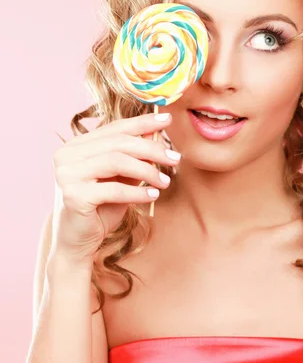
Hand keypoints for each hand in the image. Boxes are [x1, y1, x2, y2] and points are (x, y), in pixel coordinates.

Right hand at [48, 112, 179, 267]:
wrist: (78, 242)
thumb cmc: (101, 208)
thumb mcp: (122, 178)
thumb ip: (134, 157)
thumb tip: (156, 133)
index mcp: (76, 145)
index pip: (114, 128)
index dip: (143, 122)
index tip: (167, 120)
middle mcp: (66, 155)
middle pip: (118, 143)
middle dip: (151, 149)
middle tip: (175, 157)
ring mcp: (66, 174)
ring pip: (116, 161)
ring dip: (147, 170)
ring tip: (165, 182)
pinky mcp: (73, 196)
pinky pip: (114, 188)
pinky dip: (137, 192)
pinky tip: (153, 196)